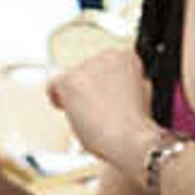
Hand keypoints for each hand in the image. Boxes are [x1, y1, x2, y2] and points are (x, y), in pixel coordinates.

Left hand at [50, 54, 154, 178]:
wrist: (130, 139)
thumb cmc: (137, 128)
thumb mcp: (141, 97)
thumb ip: (124, 86)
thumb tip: (107, 91)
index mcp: (127, 57)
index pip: (105, 63)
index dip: (101, 83)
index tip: (102, 98)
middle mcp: (107, 55)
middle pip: (86, 70)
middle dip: (88, 89)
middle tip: (95, 112)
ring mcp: (87, 66)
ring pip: (71, 79)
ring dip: (76, 96)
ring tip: (87, 118)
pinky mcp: (70, 79)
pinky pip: (53, 85)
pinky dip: (57, 98)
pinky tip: (65, 109)